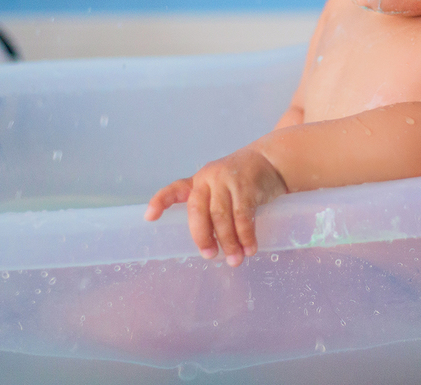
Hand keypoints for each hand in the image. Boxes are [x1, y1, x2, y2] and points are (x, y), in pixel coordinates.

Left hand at [144, 148, 286, 266]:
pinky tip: (250, 248)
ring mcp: (228, 181)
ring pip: (222, 218)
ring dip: (229, 242)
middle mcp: (209, 178)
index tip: (149, 218)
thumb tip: (210, 244)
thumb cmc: (243, 179)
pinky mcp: (247, 187)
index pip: (174, 189)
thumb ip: (211, 206)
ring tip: (235, 259)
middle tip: (210, 256)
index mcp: (199, 181)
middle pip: (198, 211)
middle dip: (203, 237)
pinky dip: (246, 236)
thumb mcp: (221, 186)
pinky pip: (243, 217)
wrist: (271, 160)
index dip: (160, 202)